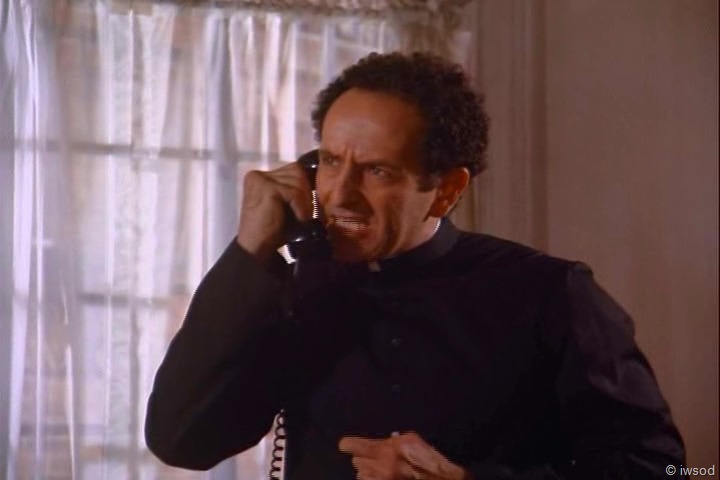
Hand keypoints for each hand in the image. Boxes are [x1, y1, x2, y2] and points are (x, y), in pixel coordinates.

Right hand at [236, 162, 312, 263]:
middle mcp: (258, 174)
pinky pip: (295, 193)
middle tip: (307, 213)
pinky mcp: (267, 188)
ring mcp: (261, 180)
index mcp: (260, 176)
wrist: (256, 248)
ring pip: (298, 181)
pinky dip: (301, 208)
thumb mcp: (284, 205)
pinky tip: (300, 220)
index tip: (308, 205)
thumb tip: (318, 181)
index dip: (305, 186)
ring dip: (305, 202)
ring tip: (302, 218)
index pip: (292, 170)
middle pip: (297, 172)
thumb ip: (294, 190)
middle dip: (306, 193)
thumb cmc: (272, 230)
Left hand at [339, 432, 471, 479]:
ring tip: (382, 473)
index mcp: (388, 451)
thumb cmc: (431, 461)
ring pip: (362, 477)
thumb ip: (394, 440)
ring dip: (369, 475)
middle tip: (376, 460)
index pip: (354, 446)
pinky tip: (384, 478)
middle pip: (356, 462)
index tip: (346, 445)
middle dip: (365, 460)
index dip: (348, 445)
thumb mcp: (412, 441)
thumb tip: (384, 440)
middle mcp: (382, 469)